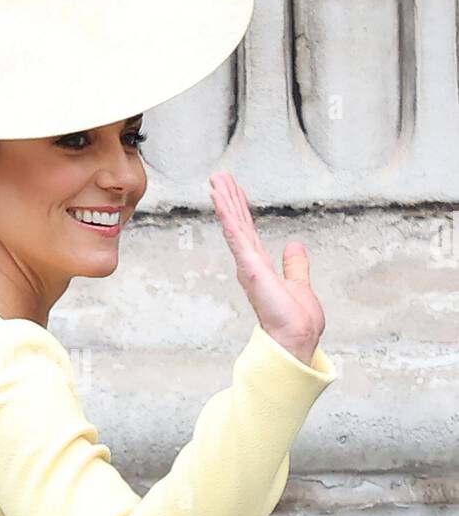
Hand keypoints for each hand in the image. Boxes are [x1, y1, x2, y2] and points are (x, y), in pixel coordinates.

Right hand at [208, 170, 325, 364]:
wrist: (296, 339)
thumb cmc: (297, 322)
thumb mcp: (299, 285)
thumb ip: (295, 266)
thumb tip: (294, 247)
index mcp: (261, 266)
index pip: (249, 231)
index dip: (241, 208)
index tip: (233, 189)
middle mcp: (251, 263)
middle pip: (238, 224)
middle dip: (229, 199)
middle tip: (218, 176)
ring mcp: (248, 264)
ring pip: (234, 225)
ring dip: (225, 201)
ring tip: (215, 179)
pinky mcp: (249, 266)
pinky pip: (236, 234)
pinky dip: (227, 215)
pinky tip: (219, 198)